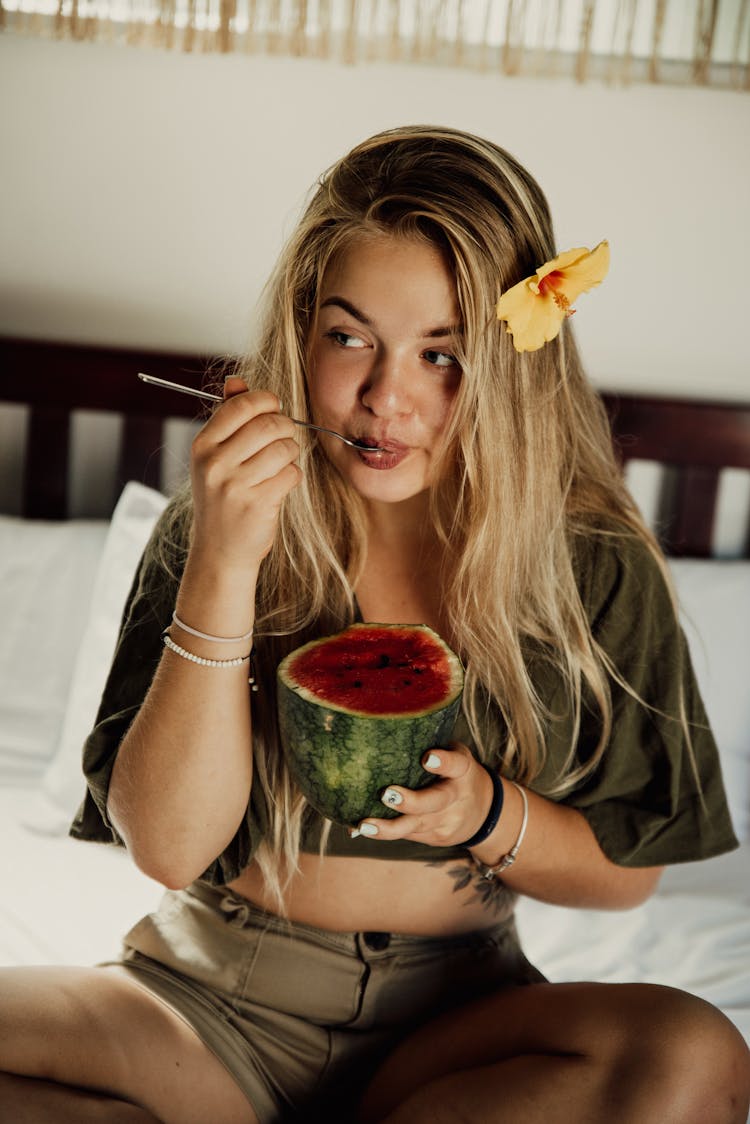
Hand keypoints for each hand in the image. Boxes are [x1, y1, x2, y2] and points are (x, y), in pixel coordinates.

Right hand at [189, 376, 300, 570]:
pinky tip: (280, 485)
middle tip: (284, 438)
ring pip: (284, 448)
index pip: (242, 406)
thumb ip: (227, 417)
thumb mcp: (215, 457)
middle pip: (268, 424)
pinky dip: (292, 476)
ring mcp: (236, 485)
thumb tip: (236, 381)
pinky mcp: (258, 504)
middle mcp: (215, 463)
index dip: (266, 401)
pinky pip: (291, 473)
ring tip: (280, 464)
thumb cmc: (222, 498)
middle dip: (285, 427)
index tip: (274, 409)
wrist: (219, 551)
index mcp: (203, 445)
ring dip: (290, 454)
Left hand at [350, 742, 494, 847]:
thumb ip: (430, 747)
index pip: (456, 764)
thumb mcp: (455, 755)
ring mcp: (447, 821)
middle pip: (435, 802)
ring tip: (365, 824)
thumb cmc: (455, 773)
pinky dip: (385, 832)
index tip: (427, 758)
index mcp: (463, 770)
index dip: (443, 762)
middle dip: (411, 801)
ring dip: (388, 827)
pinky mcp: (436, 837)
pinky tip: (362, 829)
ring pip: (416, 825)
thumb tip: (382, 734)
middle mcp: (457, 797)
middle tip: (387, 794)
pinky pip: (408, 835)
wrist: (485, 813)